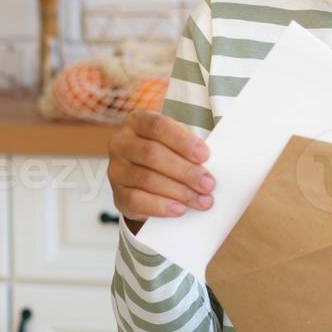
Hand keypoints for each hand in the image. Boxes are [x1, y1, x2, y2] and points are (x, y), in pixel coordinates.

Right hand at [107, 110, 214, 233]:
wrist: (146, 181)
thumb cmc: (169, 155)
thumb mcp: (176, 143)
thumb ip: (190, 148)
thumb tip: (216, 162)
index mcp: (137, 121)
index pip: (158, 126)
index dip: (182, 140)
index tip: (205, 155)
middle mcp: (121, 143)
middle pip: (152, 154)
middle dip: (185, 171)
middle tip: (208, 184)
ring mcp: (116, 170)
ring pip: (146, 179)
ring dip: (179, 191)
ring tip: (202, 200)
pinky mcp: (117, 195)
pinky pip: (136, 201)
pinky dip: (161, 206)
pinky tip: (180, 210)